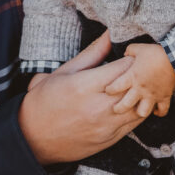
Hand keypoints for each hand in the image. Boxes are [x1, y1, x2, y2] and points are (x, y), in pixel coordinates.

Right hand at [19, 31, 144, 164]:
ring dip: (141, 94)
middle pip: (135, 87)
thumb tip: (109, 35)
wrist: (32, 138)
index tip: (130, 54)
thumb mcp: (63, 71)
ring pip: (139, 106)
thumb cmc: (44, 101)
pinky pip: (135, 124)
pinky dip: (138, 110)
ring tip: (138, 85)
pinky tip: (134, 103)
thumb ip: (92, 53)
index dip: (131, 58)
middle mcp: (97, 107)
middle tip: (140, 67)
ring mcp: (105, 126)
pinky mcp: (110, 140)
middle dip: (140, 74)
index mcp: (84, 86)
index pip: (124, 67)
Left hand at [105, 42, 174, 118]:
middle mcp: (140, 89)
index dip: (109, 90)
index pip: (115, 87)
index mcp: (132, 77)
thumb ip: (129, 51)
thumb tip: (125, 54)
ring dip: (139, 112)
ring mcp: (152, 95)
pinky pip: (162, 110)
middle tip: (115, 109)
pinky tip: (155, 111)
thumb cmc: (155, 52)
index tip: (107, 91)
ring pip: (142, 112)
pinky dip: (159, 112)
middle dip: (118, 109)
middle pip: (125, 105)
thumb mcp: (138, 48)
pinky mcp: (164, 97)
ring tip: (136, 111)